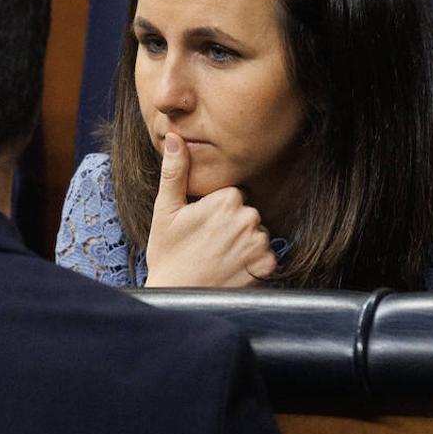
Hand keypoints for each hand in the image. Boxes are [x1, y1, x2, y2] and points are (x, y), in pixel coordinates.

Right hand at [144, 132, 277, 287]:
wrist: (178, 297)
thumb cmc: (168, 253)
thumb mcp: (165, 210)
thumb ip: (174, 171)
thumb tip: (175, 137)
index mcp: (226, 199)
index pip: (232, 195)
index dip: (215, 210)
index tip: (200, 225)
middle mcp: (248, 218)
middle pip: (246, 213)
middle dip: (231, 225)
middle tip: (206, 243)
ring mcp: (260, 243)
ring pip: (256, 233)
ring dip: (242, 243)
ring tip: (218, 257)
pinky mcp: (267, 266)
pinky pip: (265, 255)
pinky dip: (252, 262)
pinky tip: (231, 268)